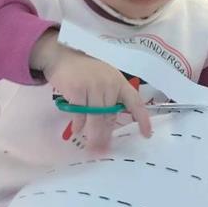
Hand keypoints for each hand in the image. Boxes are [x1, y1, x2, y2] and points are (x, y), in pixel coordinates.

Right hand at [30, 30, 151, 149]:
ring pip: (96, 118)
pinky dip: (78, 124)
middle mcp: (109, 84)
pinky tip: (77, 130)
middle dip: (106, 136)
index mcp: (119, 82)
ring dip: (93, 135)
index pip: (135, 102)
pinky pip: (80, 114)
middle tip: (103, 151)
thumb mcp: (103, 80)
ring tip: (91, 147)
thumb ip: (108, 101)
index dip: (142, 119)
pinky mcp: (77, 90)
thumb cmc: (84, 71)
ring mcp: (93, 86)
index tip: (146, 135)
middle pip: (110, 116)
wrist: (61, 55)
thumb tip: (108, 129)